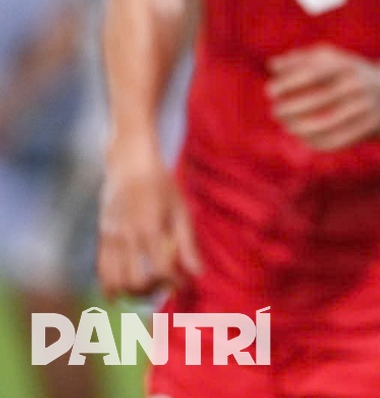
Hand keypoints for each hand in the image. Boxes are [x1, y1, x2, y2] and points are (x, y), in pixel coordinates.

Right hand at [97, 140, 199, 298]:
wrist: (130, 166)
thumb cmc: (161, 186)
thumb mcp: (180, 211)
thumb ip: (187, 244)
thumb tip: (198, 273)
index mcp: (151, 229)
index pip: (160, 270)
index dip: (172, 283)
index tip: (182, 284)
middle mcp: (128, 237)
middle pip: (136, 281)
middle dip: (152, 291)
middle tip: (163, 286)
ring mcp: (111, 238)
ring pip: (114, 280)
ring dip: (130, 293)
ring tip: (144, 291)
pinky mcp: (101, 237)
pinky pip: (101, 270)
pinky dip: (108, 287)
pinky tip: (117, 295)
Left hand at [267, 45, 379, 150]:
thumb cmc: (351, 73)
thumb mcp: (333, 59)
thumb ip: (302, 59)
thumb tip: (273, 65)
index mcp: (347, 65)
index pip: (313, 73)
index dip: (288, 83)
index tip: (270, 91)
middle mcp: (358, 85)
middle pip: (317, 100)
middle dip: (290, 108)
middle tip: (276, 112)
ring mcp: (366, 107)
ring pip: (326, 124)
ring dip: (300, 128)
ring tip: (288, 126)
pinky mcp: (370, 127)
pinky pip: (338, 140)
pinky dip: (316, 142)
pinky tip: (304, 138)